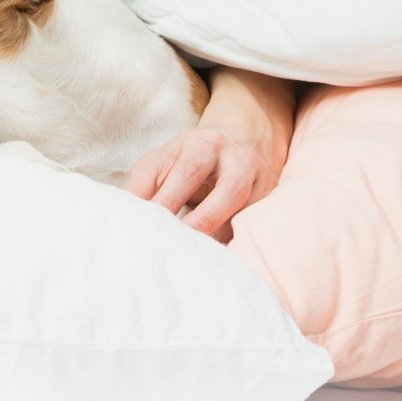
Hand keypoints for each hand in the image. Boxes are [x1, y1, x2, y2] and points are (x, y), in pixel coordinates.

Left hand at [122, 67, 296, 241]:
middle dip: (202, 222)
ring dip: (221, 237)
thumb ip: (142, 185)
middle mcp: (239, 158)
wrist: (242, 142)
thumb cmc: (189, 160)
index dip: (168, 201)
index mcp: (205, 144)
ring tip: (198, 257)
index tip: (149, 225)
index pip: (187, 173)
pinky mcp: (274, 200)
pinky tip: (219, 259)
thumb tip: (126, 215)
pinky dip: (237, 244)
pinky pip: (257, 226)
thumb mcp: (163, 161)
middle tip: (177, 245)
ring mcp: (262, 180)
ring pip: (248, 214)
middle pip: (227, 193)